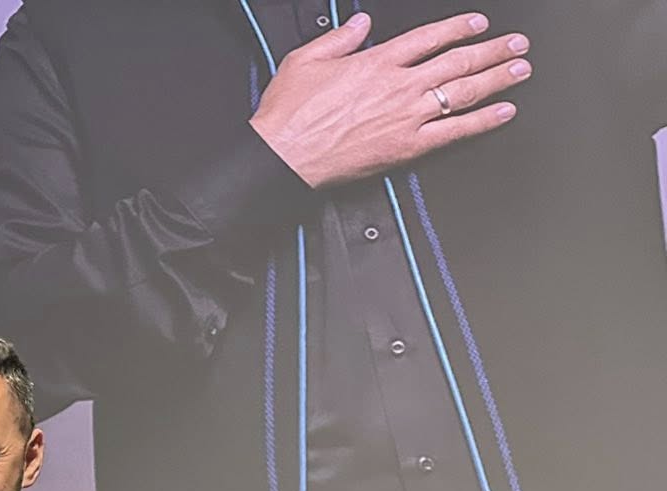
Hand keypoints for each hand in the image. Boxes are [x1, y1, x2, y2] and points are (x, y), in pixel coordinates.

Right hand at [249, 11, 530, 189]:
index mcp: (377, 62)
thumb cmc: (287, 116)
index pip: (430, 37)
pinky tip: (503, 112)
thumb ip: (340, 38)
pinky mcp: (407, 147)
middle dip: (492, 50)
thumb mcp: (305, 61)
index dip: (459, 27)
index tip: (478, 23)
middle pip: (458, 61)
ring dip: (498, 78)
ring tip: (520, 70)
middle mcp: (399, 85)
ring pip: (464, 91)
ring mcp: (407, 116)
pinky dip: (483, 121)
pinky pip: (454, 131)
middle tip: (516, 44)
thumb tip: (361, 22)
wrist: (282, 157)